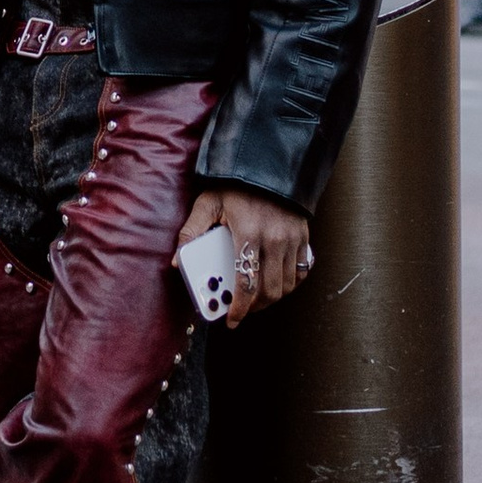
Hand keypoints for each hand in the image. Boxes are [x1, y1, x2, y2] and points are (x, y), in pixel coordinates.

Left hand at [177, 185, 309, 327]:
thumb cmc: (235, 184)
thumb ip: (192, 232)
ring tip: (256, 298)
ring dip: (272, 297)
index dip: (239, 308)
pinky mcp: (303, 236)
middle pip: (269, 290)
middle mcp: (275, 239)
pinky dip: (291, 283)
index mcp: (249, 233)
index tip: (231, 320)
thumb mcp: (207, 202)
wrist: (268, 162)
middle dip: (254, 307)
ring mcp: (292, 239)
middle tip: (242, 310)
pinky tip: (277, 283)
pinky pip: (301, 271)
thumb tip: (177, 261)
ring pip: (287, 285)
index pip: (246, 283)